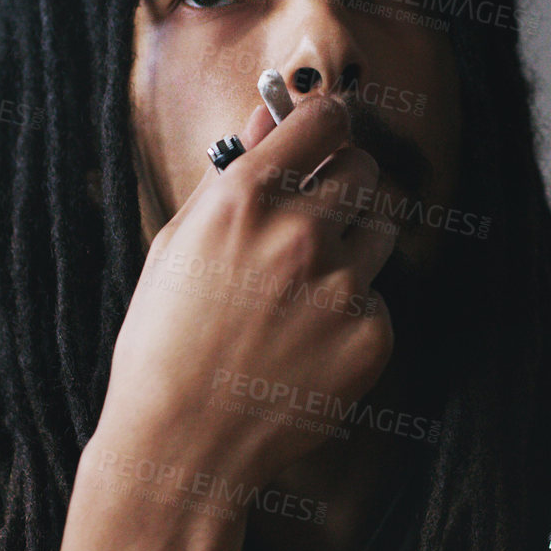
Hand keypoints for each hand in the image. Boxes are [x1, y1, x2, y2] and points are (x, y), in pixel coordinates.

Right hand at [92, 94, 398, 495]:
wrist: (182, 440)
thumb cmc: (166, 339)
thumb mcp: (182, 240)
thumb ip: (235, 170)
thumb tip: (272, 111)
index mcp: (247, 197)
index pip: (327, 119)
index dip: (328, 125)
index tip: (326, 138)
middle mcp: (301, 232)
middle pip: (366, 169)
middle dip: (344, 185)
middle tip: (315, 218)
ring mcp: (343, 285)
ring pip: (383, 229)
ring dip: (356, 243)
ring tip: (307, 284)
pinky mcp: (371, 334)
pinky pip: (379, 297)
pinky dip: (353, 311)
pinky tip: (307, 340)